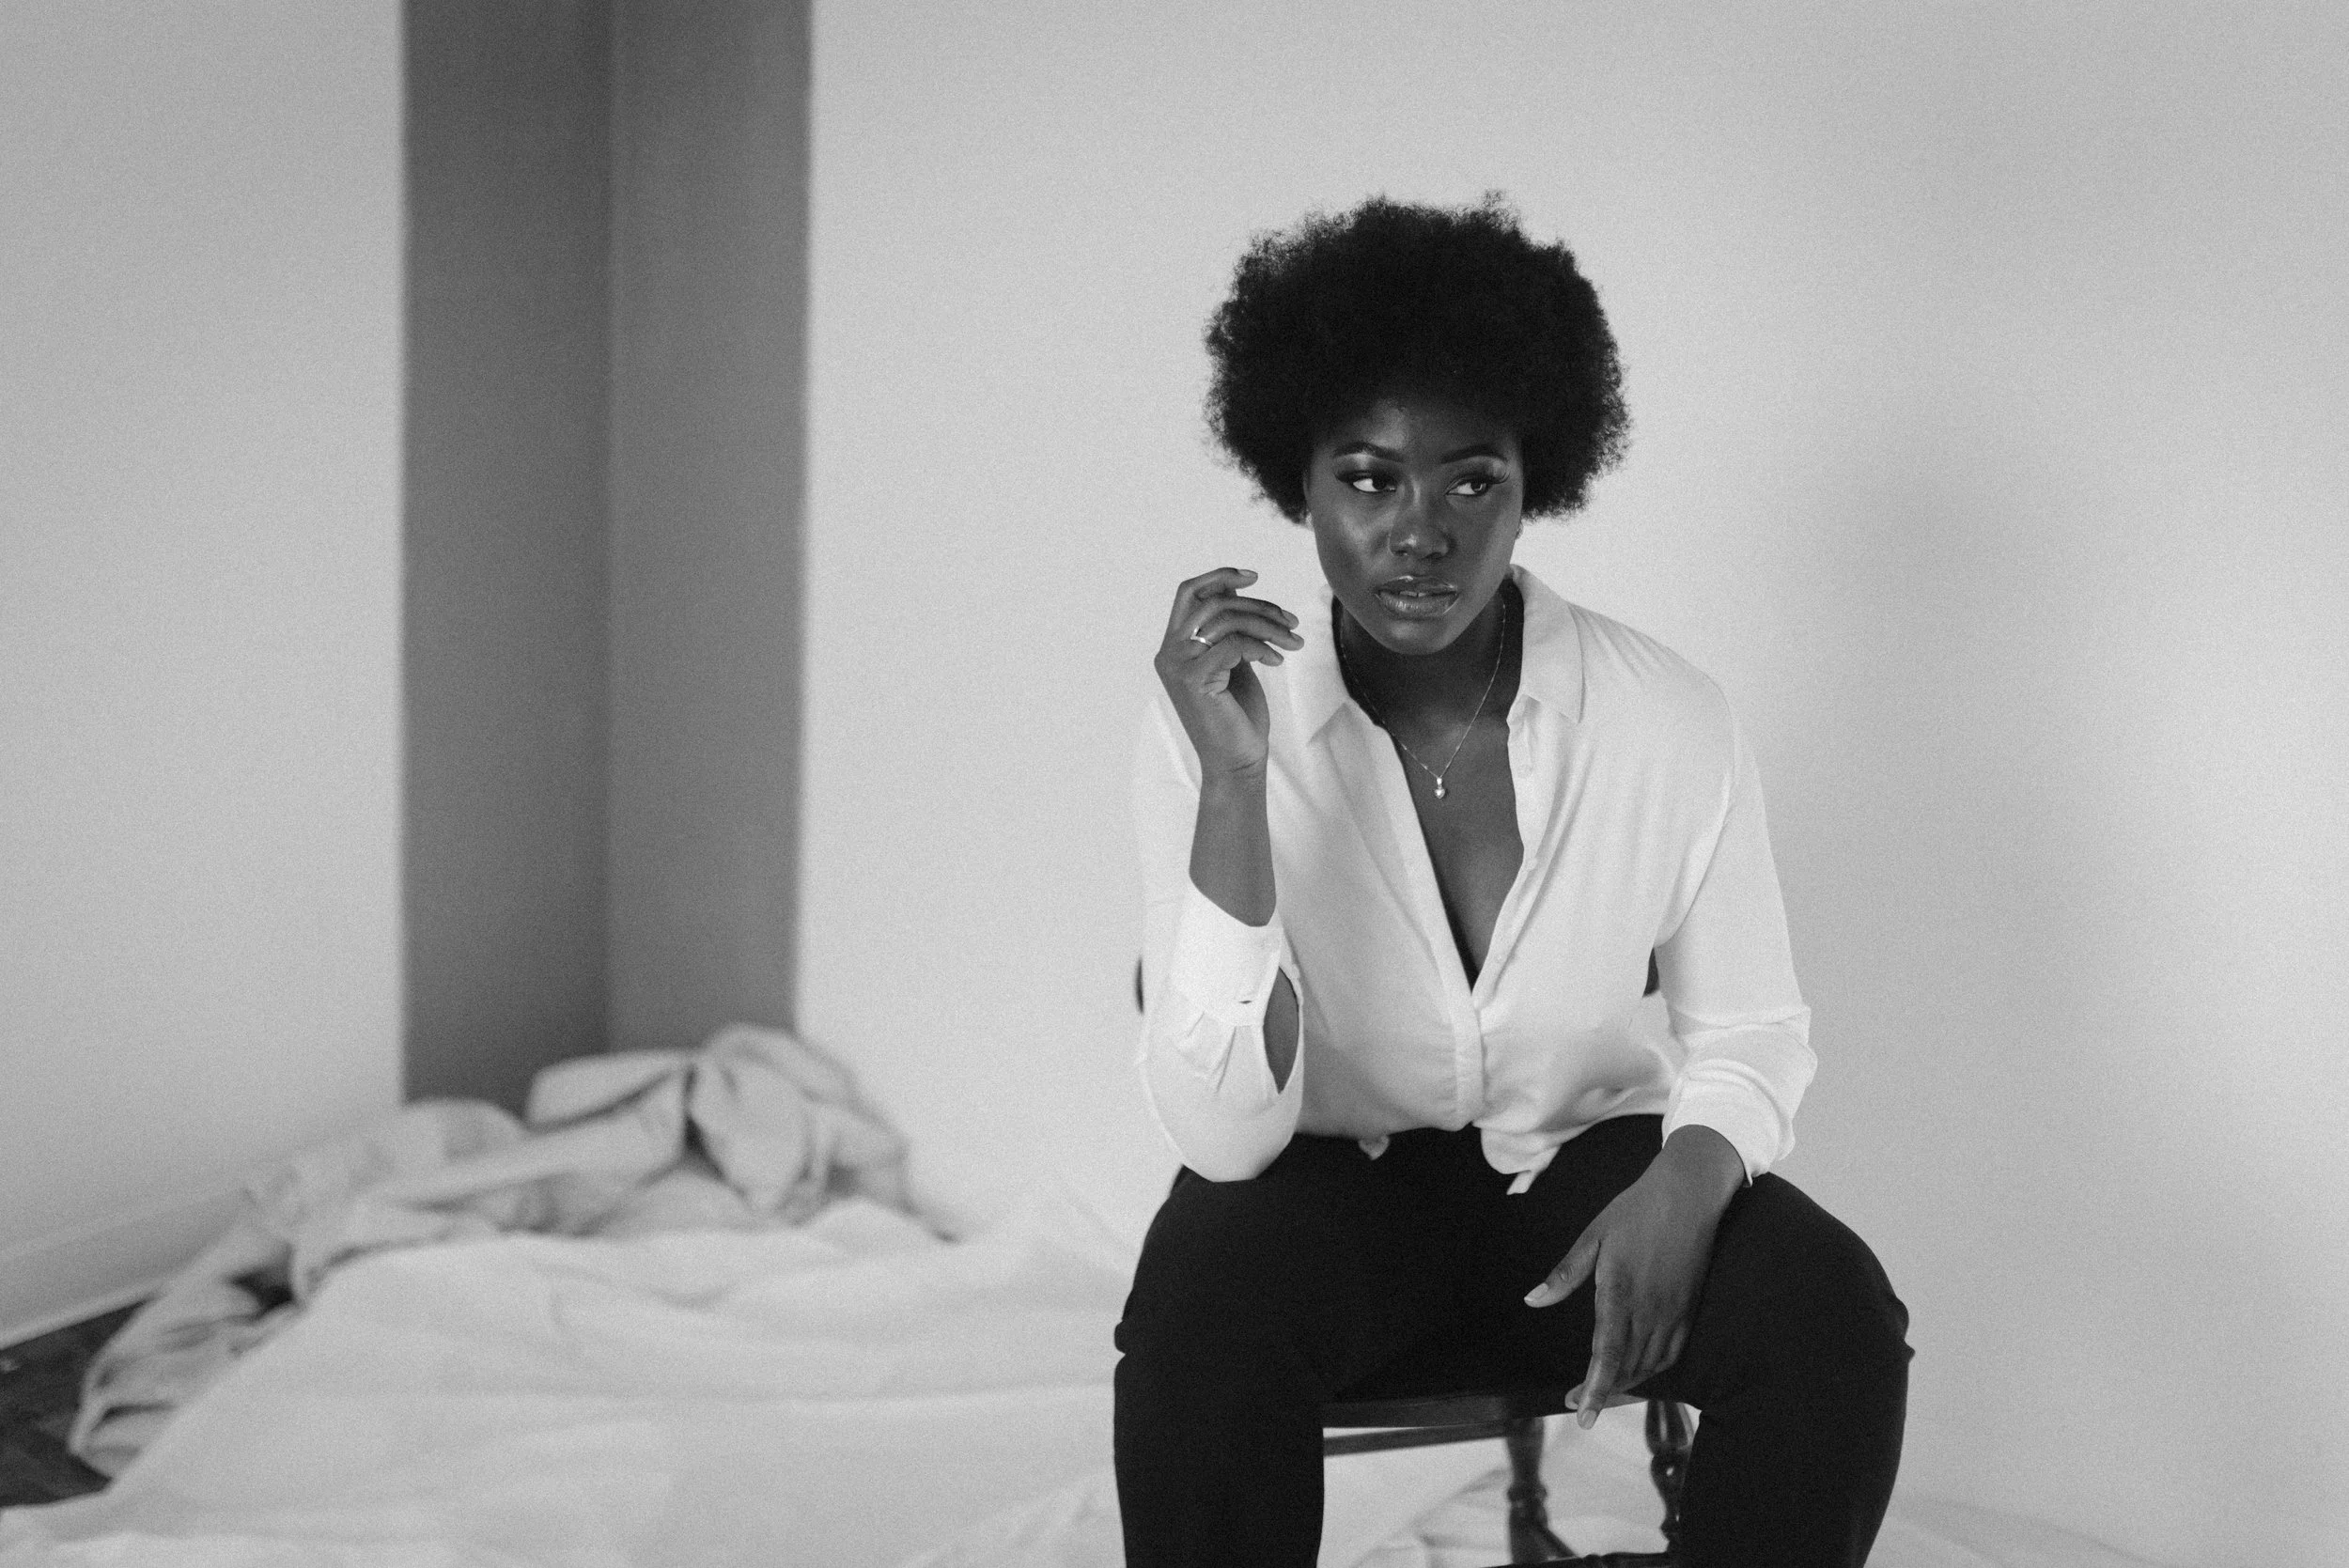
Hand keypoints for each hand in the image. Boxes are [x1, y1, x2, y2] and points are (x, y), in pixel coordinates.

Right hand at [1154, 567, 1304, 780]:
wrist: (1237, 762)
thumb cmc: (1238, 715)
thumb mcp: (1233, 661)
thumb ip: (1229, 628)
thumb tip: (1232, 587)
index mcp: (1174, 646)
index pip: (1189, 592)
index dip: (1219, 576)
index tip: (1253, 576)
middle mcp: (1168, 652)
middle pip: (1213, 602)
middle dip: (1258, 605)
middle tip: (1291, 621)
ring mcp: (1177, 665)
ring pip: (1226, 619)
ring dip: (1268, 625)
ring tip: (1292, 641)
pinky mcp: (1193, 679)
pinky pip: (1233, 643)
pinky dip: (1261, 647)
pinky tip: (1277, 661)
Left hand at [1522, 1126, 1743, 1426]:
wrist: (1689, 1194)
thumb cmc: (1636, 1211)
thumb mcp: (1594, 1236)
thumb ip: (1565, 1274)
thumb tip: (1532, 1301)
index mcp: (1620, 1291)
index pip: (1606, 1354)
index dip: (1594, 1388)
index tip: (1582, 1415)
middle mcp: (1650, 1309)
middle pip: (1626, 1367)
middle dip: (1602, 1392)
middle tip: (1578, 1405)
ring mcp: (1673, 1312)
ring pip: (1649, 1365)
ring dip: (1625, 1384)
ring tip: (1600, 1393)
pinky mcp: (1688, 1310)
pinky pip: (1670, 1353)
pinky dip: (1651, 1371)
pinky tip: (1636, 1373)